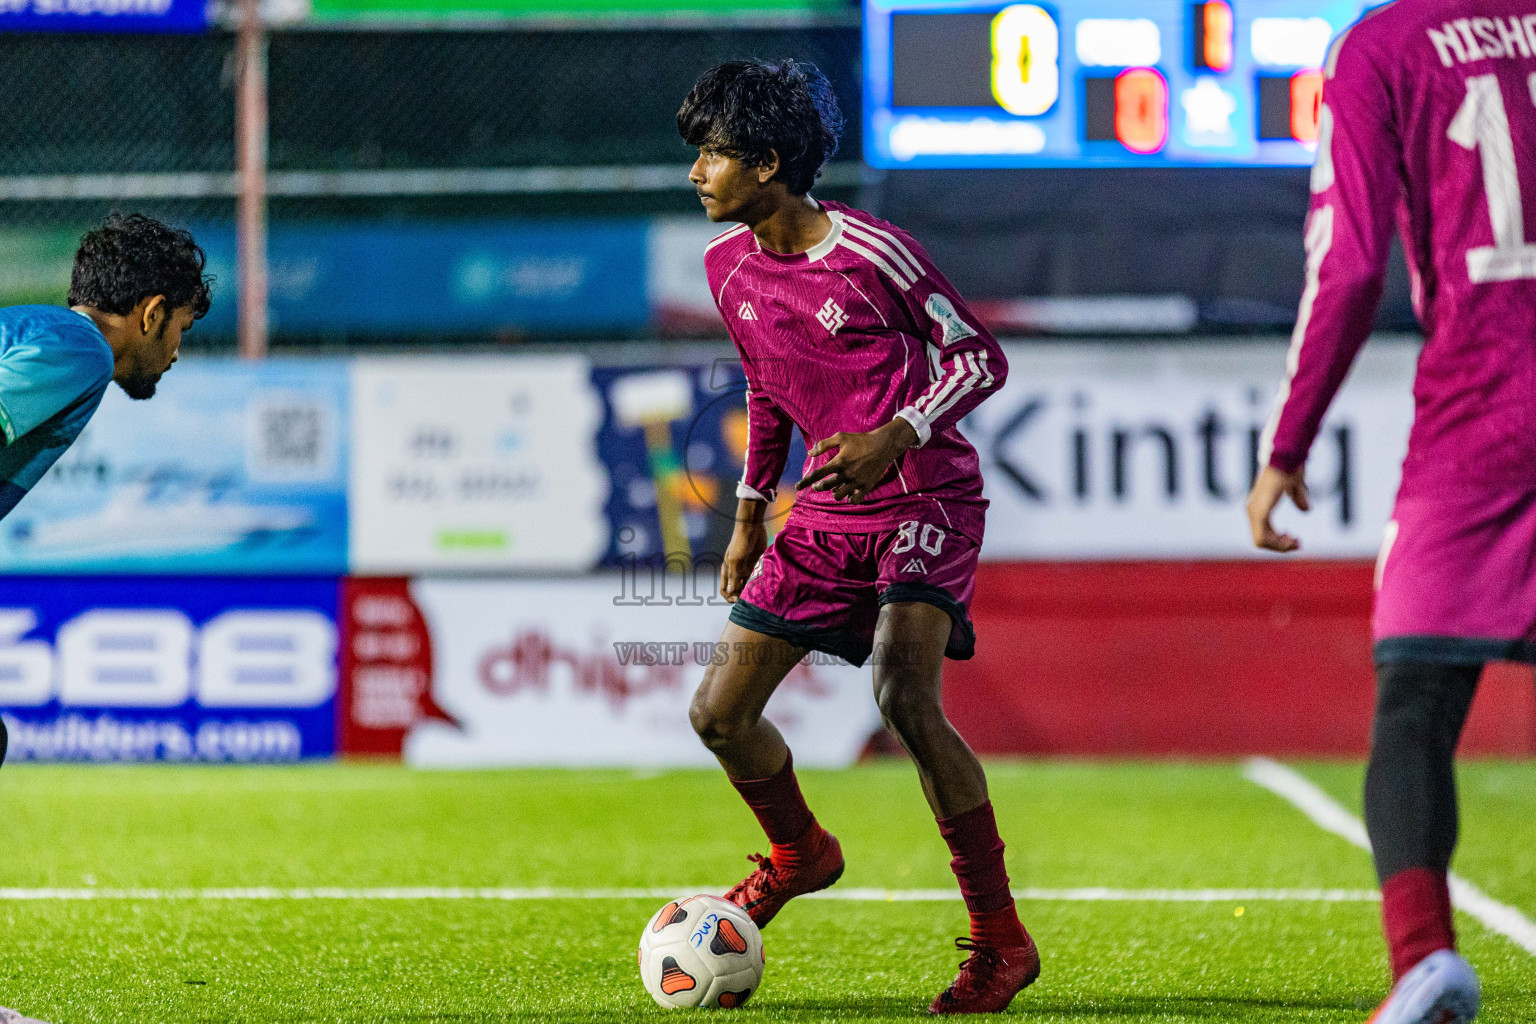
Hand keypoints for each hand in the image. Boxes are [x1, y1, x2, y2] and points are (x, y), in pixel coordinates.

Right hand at [720, 518, 767, 602]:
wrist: (751, 527)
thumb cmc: (740, 542)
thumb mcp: (735, 560)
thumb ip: (734, 576)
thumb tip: (731, 592)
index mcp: (727, 571)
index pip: (725, 590)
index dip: (729, 597)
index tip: (737, 600)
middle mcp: (736, 572)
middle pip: (737, 589)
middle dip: (742, 596)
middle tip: (751, 598)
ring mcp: (746, 568)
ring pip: (748, 584)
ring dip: (752, 590)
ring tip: (759, 593)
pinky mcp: (756, 564)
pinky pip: (757, 577)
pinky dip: (759, 582)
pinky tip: (765, 585)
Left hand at [798, 419, 918, 502]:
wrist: (883, 445)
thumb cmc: (860, 440)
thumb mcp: (841, 437)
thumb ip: (824, 444)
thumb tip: (810, 453)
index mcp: (838, 462)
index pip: (817, 474)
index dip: (805, 482)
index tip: (797, 487)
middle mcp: (846, 474)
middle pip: (826, 486)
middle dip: (819, 487)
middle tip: (819, 486)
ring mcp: (857, 481)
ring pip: (839, 496)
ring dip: (834, 493)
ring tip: (835, 488)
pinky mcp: (866, 486)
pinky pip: (855, 499)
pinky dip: (849, 498)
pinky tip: (848, 494)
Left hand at [1246, 465, 1310, 552]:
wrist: (1287, 458)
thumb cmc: (1290, 467)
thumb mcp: (1295, 486)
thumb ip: (1298, 497)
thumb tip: (1305, 509)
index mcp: (1258, 506)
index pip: (1262, 533)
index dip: (1278, 542)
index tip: (1296, 540)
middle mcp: (1252, 510)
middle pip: (1261, 540)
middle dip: (1280, 546)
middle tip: (1298, 543)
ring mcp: (1253, 511)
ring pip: (1261, 541)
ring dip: (1280, 546)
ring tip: (1296, 542)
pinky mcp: (1259, 512)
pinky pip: (1263, 537)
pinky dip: (1277, 543)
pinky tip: (1291, 538)